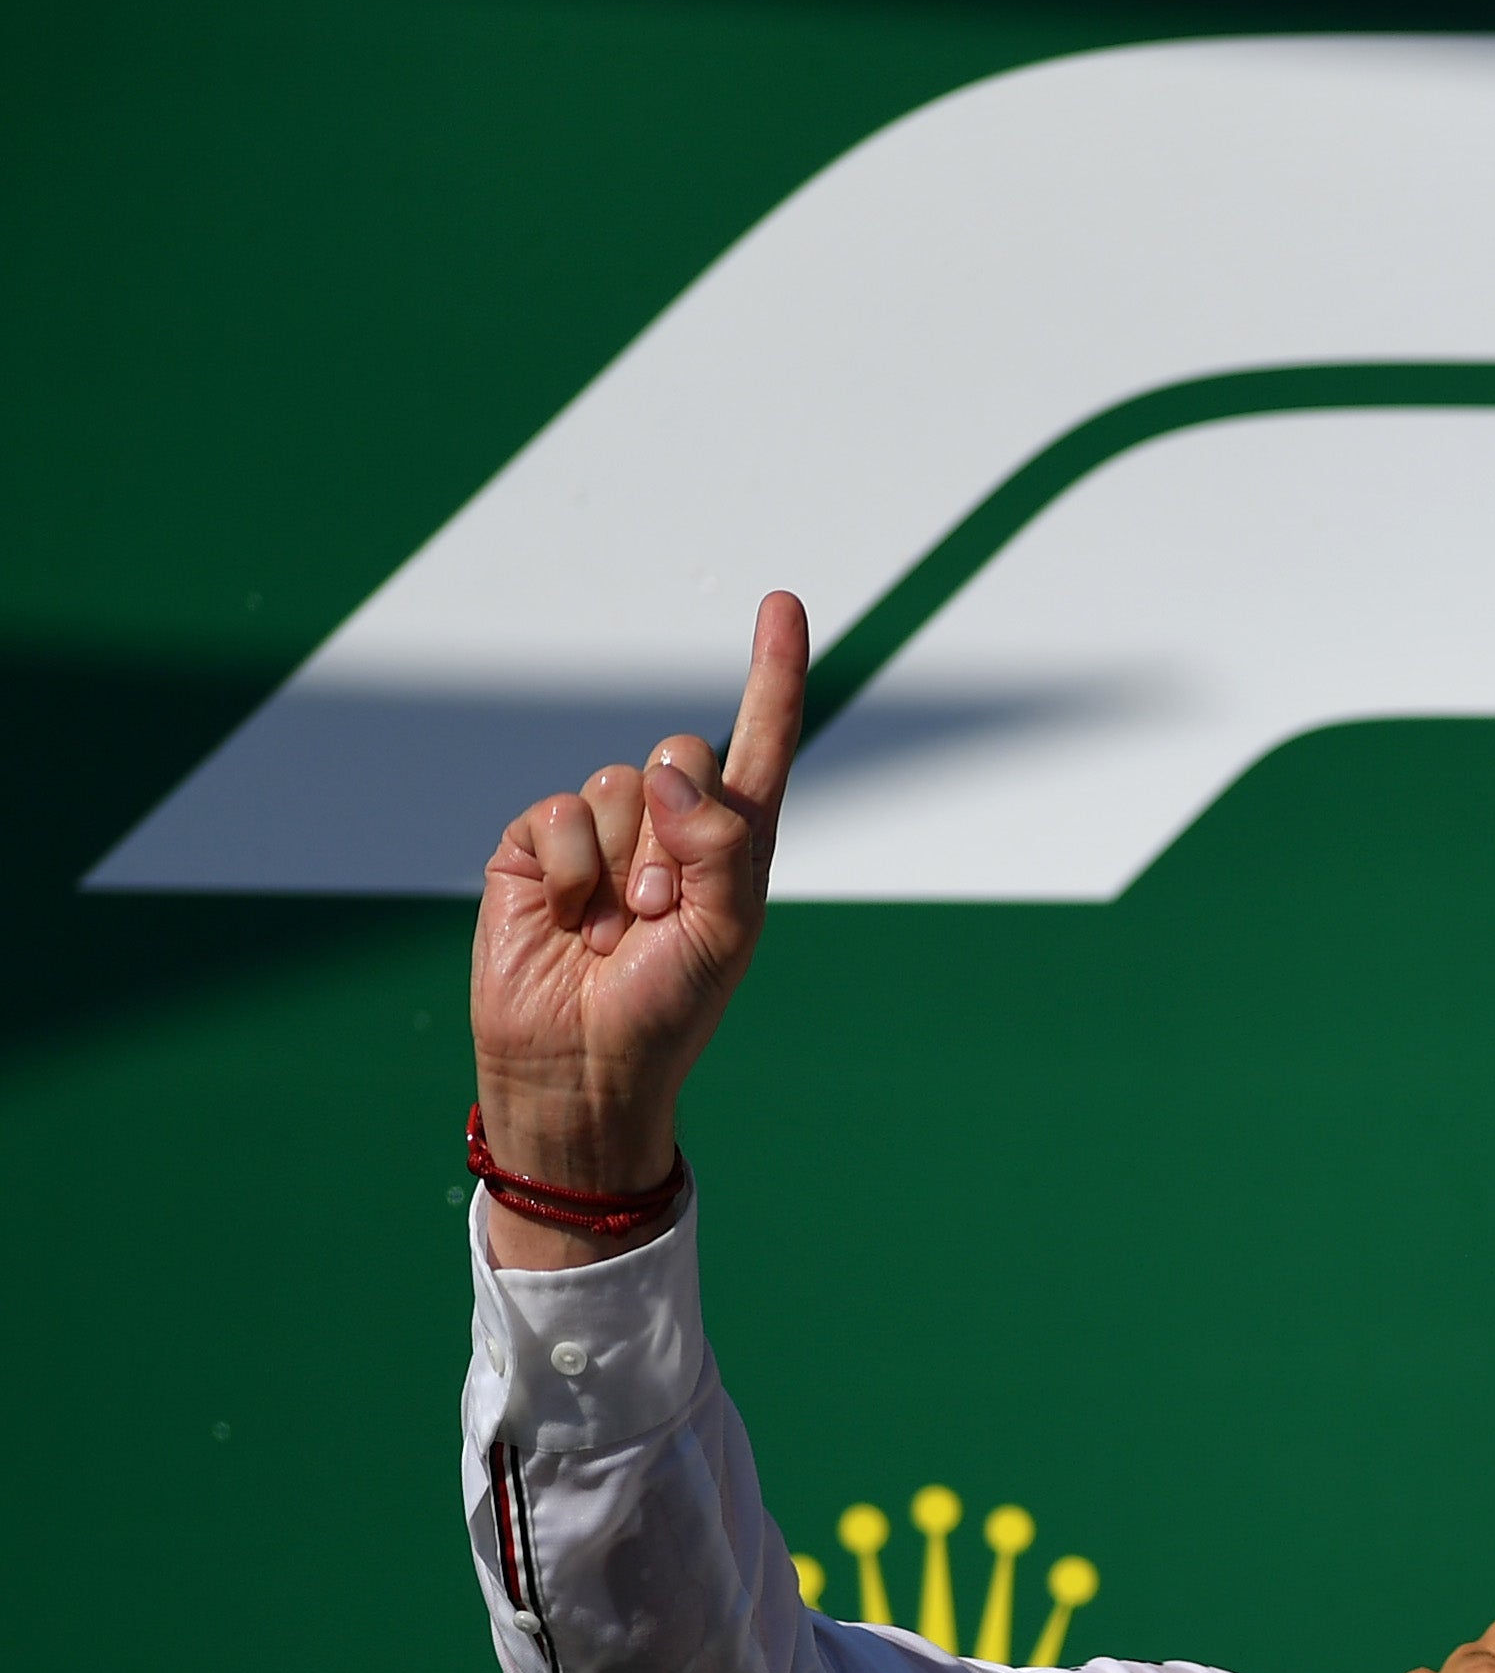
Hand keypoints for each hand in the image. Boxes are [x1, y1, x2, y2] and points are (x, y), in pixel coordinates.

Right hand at [469, 591, 808, 1261]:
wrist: (582, 1070)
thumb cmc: (668, 1011)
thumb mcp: (724, 934)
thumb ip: (720, 845)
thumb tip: (672, 771)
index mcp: (732, 846)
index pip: (760, 745)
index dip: (771, 673)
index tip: (781, 602)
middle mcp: (669, 828)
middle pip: (680, 749)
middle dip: (676, 829)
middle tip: (661, 911)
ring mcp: (601, 836)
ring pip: (617, 784)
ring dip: (622, 863)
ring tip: (615, 929)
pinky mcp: (536, 849)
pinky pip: (559, 814)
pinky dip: (570, 869)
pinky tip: (567, 922)